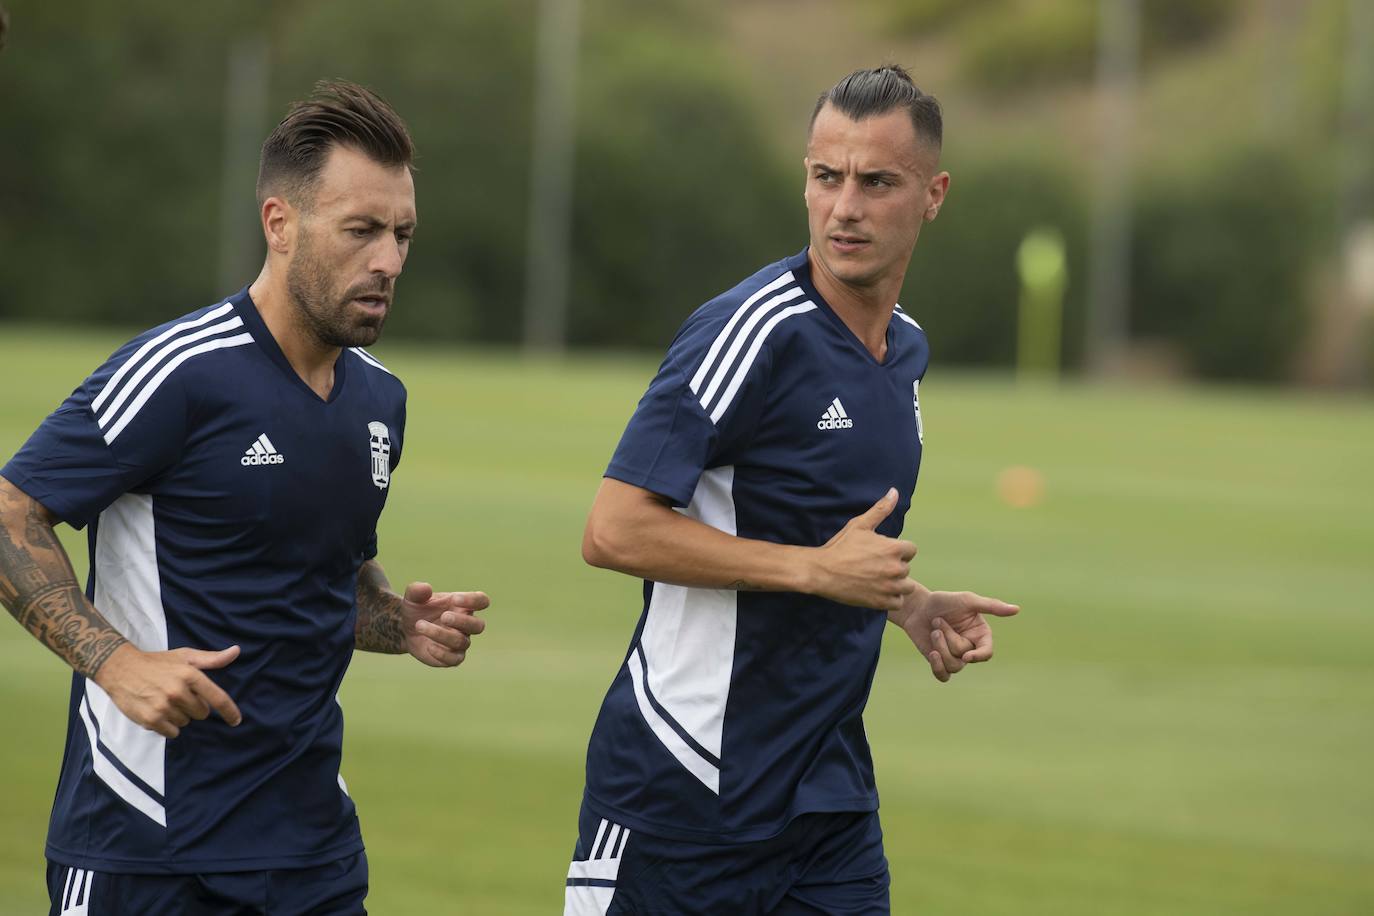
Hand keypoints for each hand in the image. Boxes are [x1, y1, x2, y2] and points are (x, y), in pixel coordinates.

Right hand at [94, 643, 241, 737]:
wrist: (120, 669)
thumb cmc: (157, 662)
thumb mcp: (185, 656)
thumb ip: (211, 659)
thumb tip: (236, 652)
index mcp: (190, 675)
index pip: (218, 698)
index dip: (230, 711)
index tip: (236, 721)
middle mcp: (178, 691)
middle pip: (202, 713)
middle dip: (194, 707)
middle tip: (178, 695)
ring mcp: (164, 706)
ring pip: (186, 722)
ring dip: (179, 715)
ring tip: (164, 700)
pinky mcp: (151, 719)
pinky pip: (172, 732)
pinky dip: (167, 726)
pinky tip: (157, 711)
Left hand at [401, 582, 488, 667]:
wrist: (406, 629)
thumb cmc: (417, 610)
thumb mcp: (413, 597)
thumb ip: (417, 590)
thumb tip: (425, 587)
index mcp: (463, 606)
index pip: (481, 601)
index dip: (473, 600)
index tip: (455, 599)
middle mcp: (466, 625)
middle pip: (478, 625)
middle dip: (462, 621)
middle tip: (443, 616)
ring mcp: (460, 642)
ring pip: (461, 641)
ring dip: (441, 634)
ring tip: (420, 625)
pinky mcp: (451, 657)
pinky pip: (455, 659)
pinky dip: (442, 654)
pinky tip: (428, 646)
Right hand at [809, 488, 917, 610]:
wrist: (822, 571)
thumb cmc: (840, 546)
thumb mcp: (860, 525)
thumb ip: (881, 509)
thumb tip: (895, 491)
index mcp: (893, 548)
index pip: (911, 550)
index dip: (898, 550)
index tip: (883, 553)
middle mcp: (895, 568)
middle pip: (906, 568)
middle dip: (894, 567)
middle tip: (875, 567)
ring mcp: (889, 587)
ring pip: (906, 587)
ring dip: (896, 584)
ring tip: (879, 581)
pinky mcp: (881, 602)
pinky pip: (898, 602)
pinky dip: (891, 599)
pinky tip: (878, 592)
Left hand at [894, 589, 1018, 682]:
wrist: (917, 607)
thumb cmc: (943, 601)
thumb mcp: (967, 601)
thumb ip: (991, 606)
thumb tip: (1017, 609)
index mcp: (980, 634)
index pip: (987, 652)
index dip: (978, 656)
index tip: (966, 655)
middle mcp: (970, 648)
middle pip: (964, 656)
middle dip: (949, 638)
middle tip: (937, 620)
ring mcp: (955, 656)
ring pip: (954, 666)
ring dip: (940, 647)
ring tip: (933, 630)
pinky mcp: (940, 662)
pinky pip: (943, 676)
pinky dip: (937, 667)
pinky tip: (932, 653)